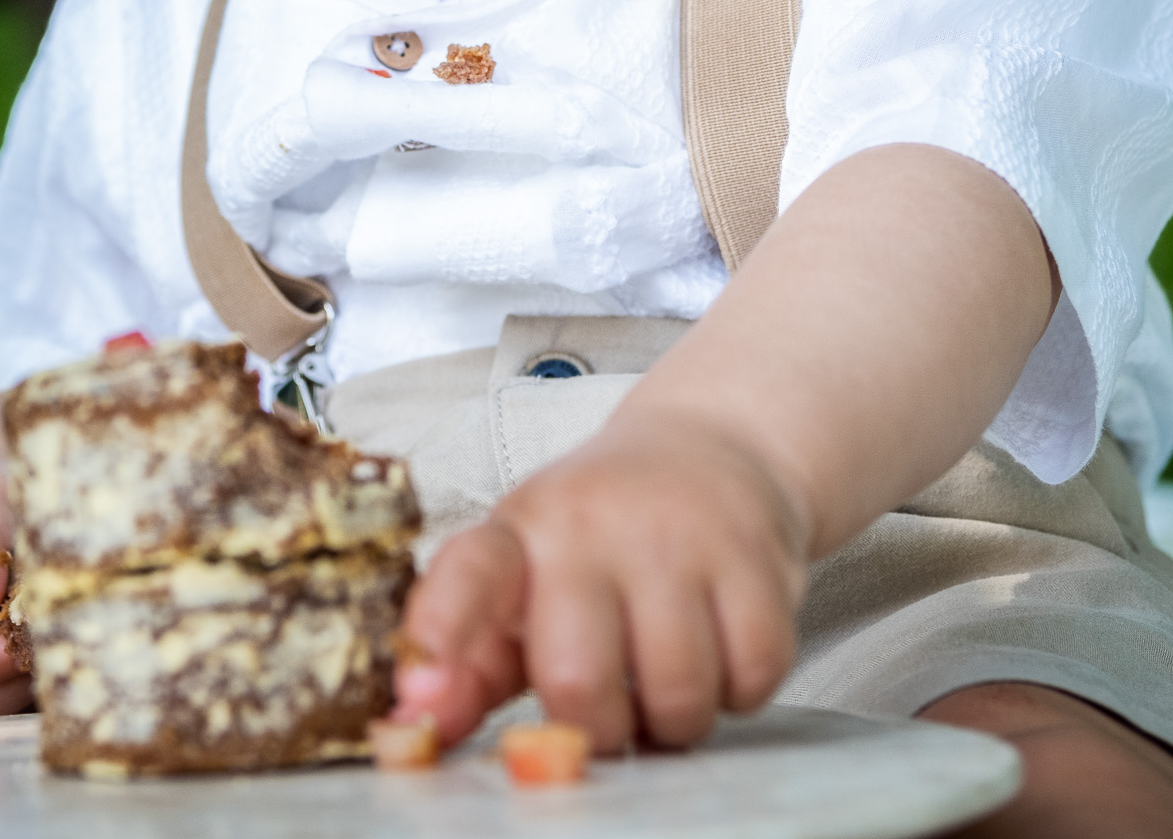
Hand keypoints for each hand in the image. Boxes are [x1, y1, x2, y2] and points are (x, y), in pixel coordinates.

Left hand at [394, 406, 807, 752]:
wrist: (713, 444)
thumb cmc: (603, 531)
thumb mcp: (526, 572)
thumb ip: (472, 657)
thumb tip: (415, 728)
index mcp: (523, 530)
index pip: (470, 574)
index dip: (442, 632)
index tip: (420, 695)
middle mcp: (594, 524)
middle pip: (578, 682)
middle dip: (598, 726)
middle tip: (612, 700)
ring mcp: (680, 536)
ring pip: (676, 696)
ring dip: (675, 717)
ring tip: (666, 672)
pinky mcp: (757, 556)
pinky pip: (753, 678)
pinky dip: (741, 689)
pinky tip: (721, 647)